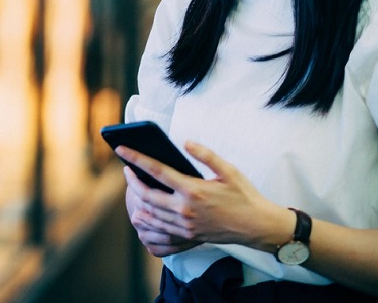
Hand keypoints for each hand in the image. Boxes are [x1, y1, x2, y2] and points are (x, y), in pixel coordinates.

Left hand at [117, 142, 292, 252]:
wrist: (256, 226)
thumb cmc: (243, 195)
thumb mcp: (228, 170)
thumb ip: (205, 154)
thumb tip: (185, 142)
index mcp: (193, 190)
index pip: (157, 171)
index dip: (136, 159)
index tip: (122, 149)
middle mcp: (185, 209)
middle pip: (147, 195)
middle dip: (132, 181)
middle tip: (126, 169)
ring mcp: (185, 225)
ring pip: (150, 213)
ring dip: (137, 199)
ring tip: (133, 186)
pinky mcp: (187, 236)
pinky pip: (159, 227)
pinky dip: (148, 216)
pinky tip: (144, 208)